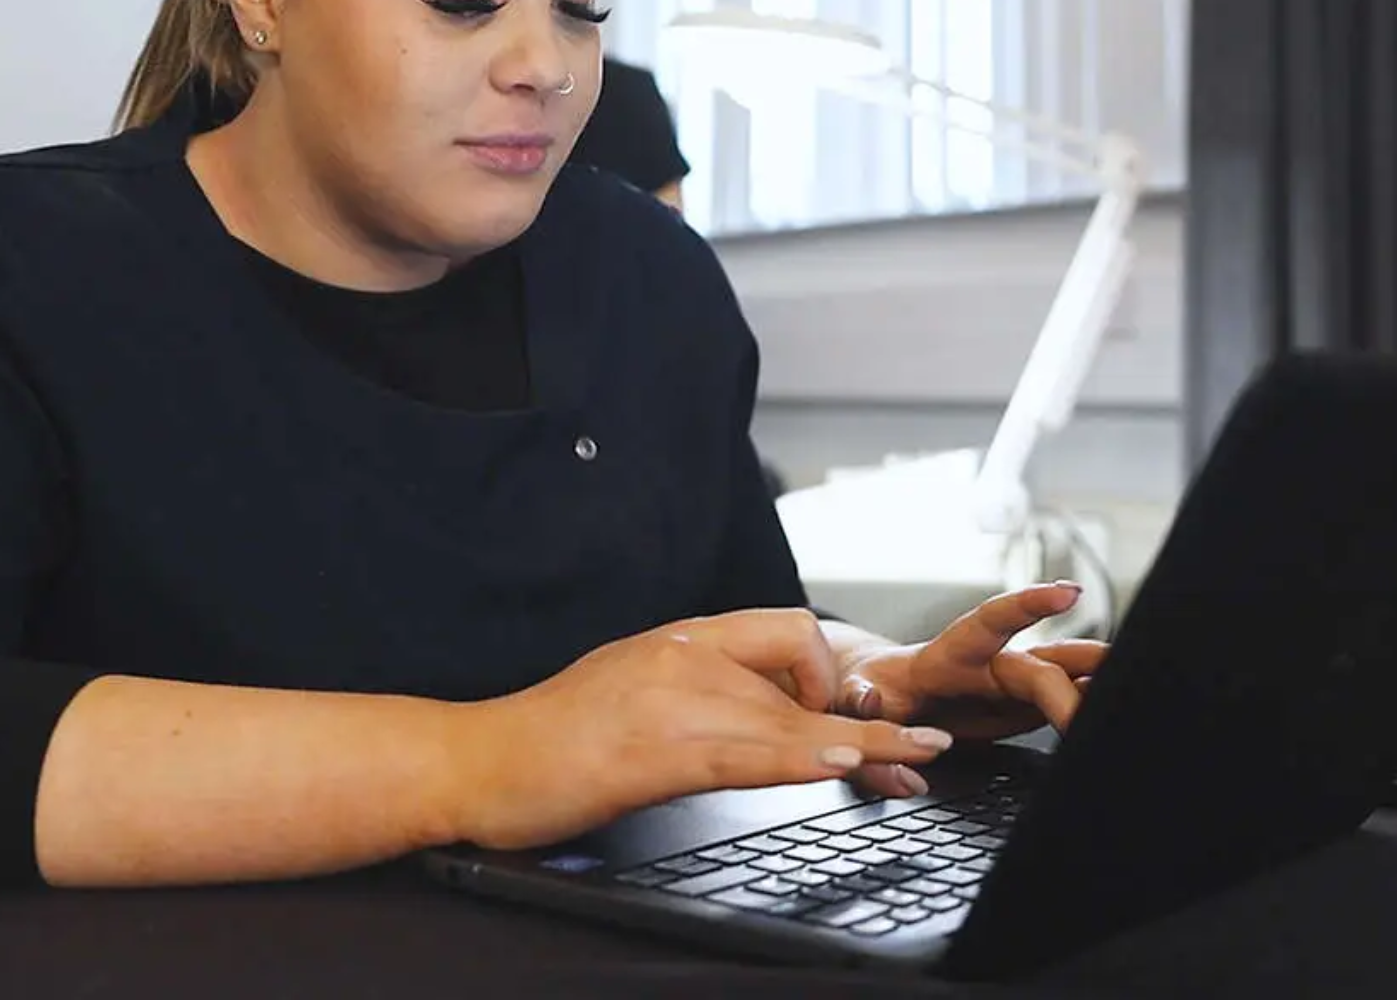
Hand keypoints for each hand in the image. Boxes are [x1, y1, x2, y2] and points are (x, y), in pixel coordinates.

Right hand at [448, 608, 957, 850]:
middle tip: (918, 753)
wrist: (478, 761)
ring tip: (913, 766)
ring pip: (791, 715)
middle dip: (868, 716)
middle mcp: (683, 656)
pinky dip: (807, 757)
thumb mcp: (634, 694)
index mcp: (679, 640)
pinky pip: (752, 750)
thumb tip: (758, 715)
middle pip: (802, 671)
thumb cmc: (549, 739)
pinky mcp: (658, 750)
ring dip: (865, 744)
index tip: (855, 714)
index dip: (830, 671)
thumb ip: (696, 693)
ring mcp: (672, 699)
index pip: (782, 631)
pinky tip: (843, 764)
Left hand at [832, 584, 1107, 798]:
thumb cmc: (863, 691)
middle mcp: (987, 662)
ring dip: (1101, 676)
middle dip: (1077, 678)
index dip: (1026, 605)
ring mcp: (1010, 682)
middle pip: (1043, 663)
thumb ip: (862, 705)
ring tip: (1148, 678)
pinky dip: (1094, 701)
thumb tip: (876, 710)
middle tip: (1099, 708)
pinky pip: (1067, 699)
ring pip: (1067, 673)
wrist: (872, 695)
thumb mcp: (851, 699)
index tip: (1065, 591)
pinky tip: (1123, 707)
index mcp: (945, 656)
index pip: (987, 622)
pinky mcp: (1022, 706)